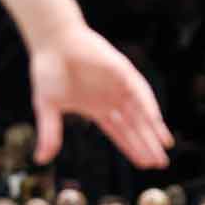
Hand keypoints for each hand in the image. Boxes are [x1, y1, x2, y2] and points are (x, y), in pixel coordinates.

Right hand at [29, 25, 172, 169]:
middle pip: (134, 127)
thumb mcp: (48, 107)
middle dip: (147, 145)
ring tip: (164, 147)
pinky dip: (148, 106)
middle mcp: (112, 98)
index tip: (144, 164)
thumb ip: (49, 133)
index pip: (120, 133)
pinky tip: (155, 121)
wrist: (52, 41)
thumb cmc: (48, 70)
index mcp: (97, 108)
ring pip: (140, 112)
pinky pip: (139, 91)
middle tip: (160, 164)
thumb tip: (40, 160)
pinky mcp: (122, 71)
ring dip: (152, 129)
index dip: (132, 148)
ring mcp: (119, 85)